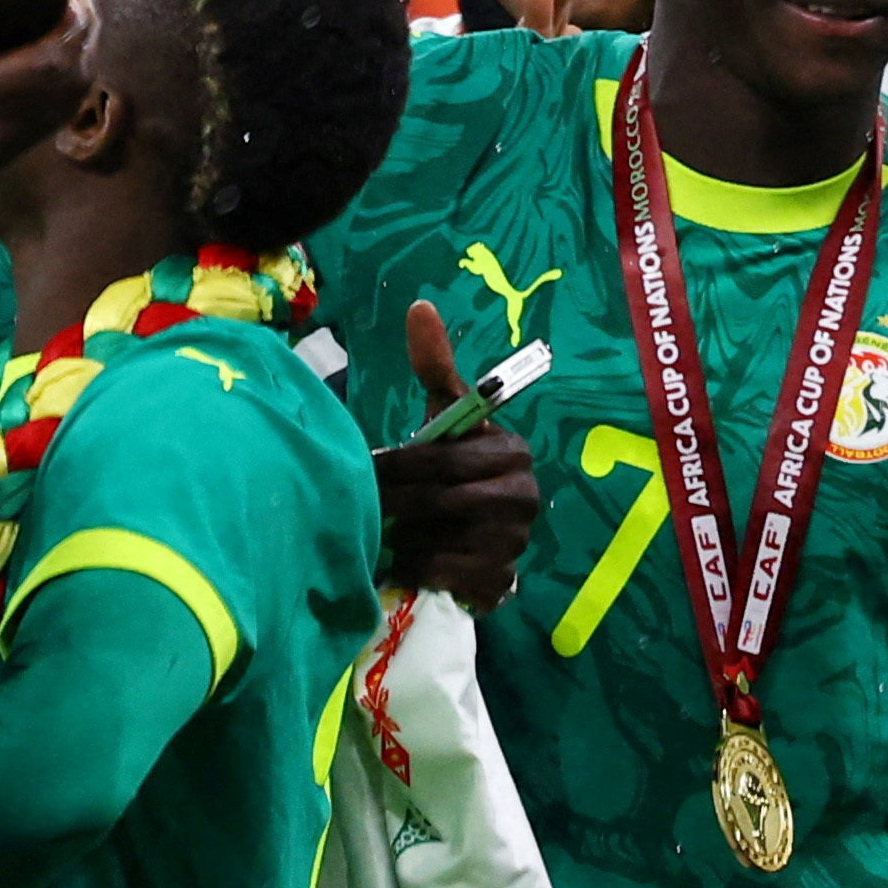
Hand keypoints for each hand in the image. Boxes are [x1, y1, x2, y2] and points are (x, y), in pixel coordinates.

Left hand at [374, 300, 540, 606]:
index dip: (401, 465)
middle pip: (440, 497)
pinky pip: (444, 572)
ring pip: (439, 536)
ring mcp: (517, 542)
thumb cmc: (453, 464)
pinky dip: (414, 565)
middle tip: (362, 501)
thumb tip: (419, 306)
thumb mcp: (445, 416)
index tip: (369, 469)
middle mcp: (525, 497)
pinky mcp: (501, 581)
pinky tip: (398, 558)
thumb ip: (434, 367)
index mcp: (513, 451)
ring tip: (380, 527)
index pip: (445, 459)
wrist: (468, 535)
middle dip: (396, 499)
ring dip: (402, 533)